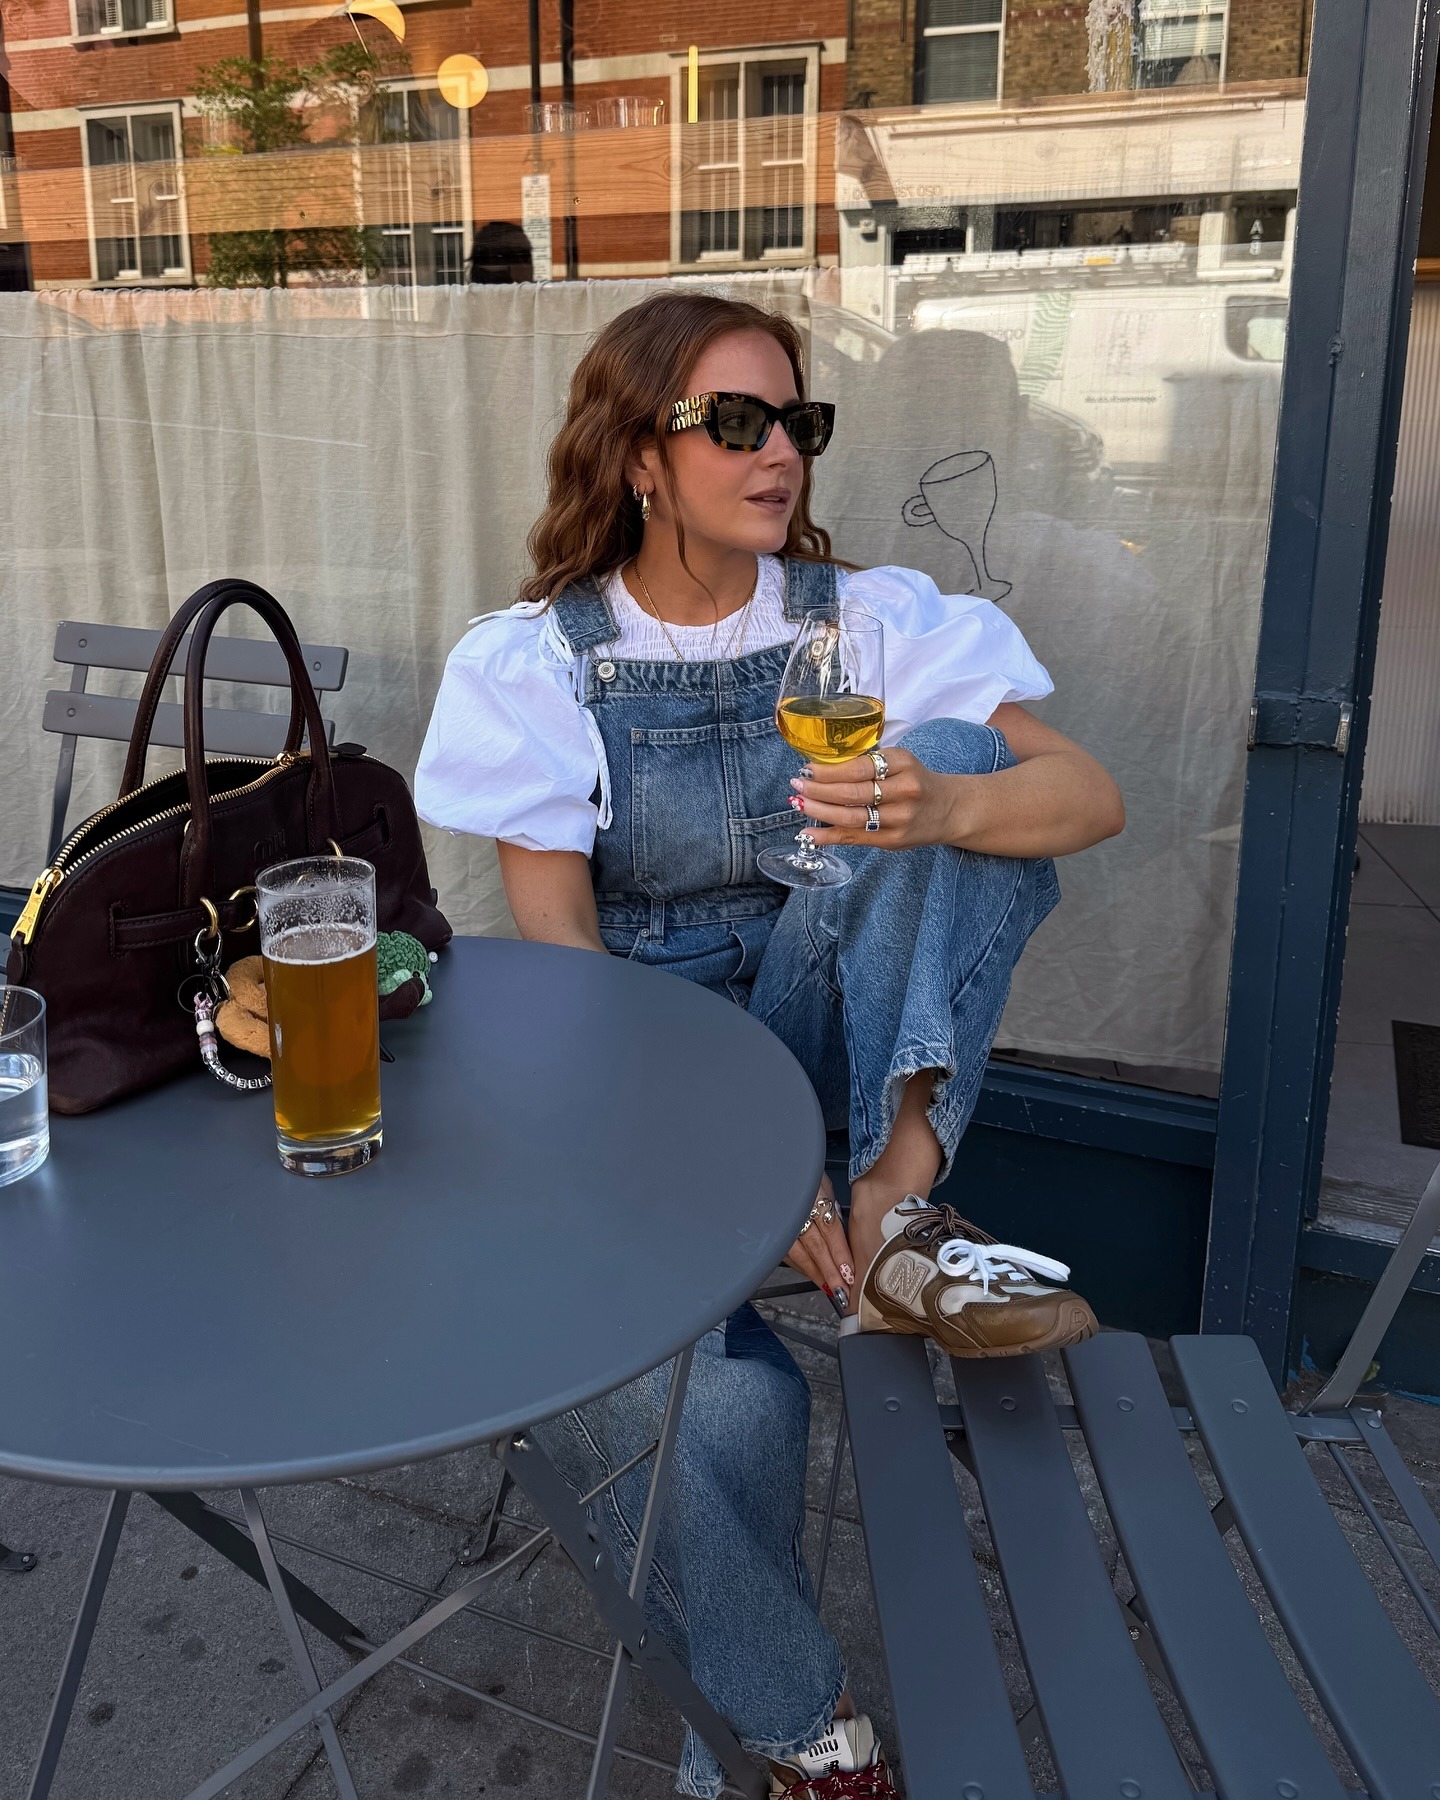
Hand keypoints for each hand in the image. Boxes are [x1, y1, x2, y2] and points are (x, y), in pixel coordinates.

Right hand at [784, 1174, 856, 1315]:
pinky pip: (787, 1254)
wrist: (773, 1165)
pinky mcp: (771, 1232)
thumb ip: (832, 1209)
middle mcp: (795, 1210)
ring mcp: (780, 1222)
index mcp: (812, 1196)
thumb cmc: (802, 1173)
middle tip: (844, 1291)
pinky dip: (802, 1267)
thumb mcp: (823, 1185)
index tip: (851, 1274)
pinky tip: (813, 1275)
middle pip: (815, 1247)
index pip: (830, 1231)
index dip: (841, 1255)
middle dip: (831, 1272)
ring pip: (799, 1254)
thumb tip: (843, 1237)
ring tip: (831, 1289)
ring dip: (817, 1274)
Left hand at [788, 747, 966, 849]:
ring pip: (851, 817)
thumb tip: (820, 770)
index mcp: (903, 764)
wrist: (949, 809)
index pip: (859, 768)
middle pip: (852, 793)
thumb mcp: (900, 763)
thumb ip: (868, 766)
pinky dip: (828, 837)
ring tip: (798, 803)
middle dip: (818, 790)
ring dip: (819, 811)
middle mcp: (904, 791)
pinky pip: (855, 838)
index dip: (828, 771)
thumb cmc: (916, 782)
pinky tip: (808, 834)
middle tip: (796, 785)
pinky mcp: (893, 840)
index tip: (807, 769)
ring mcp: (899, 819)